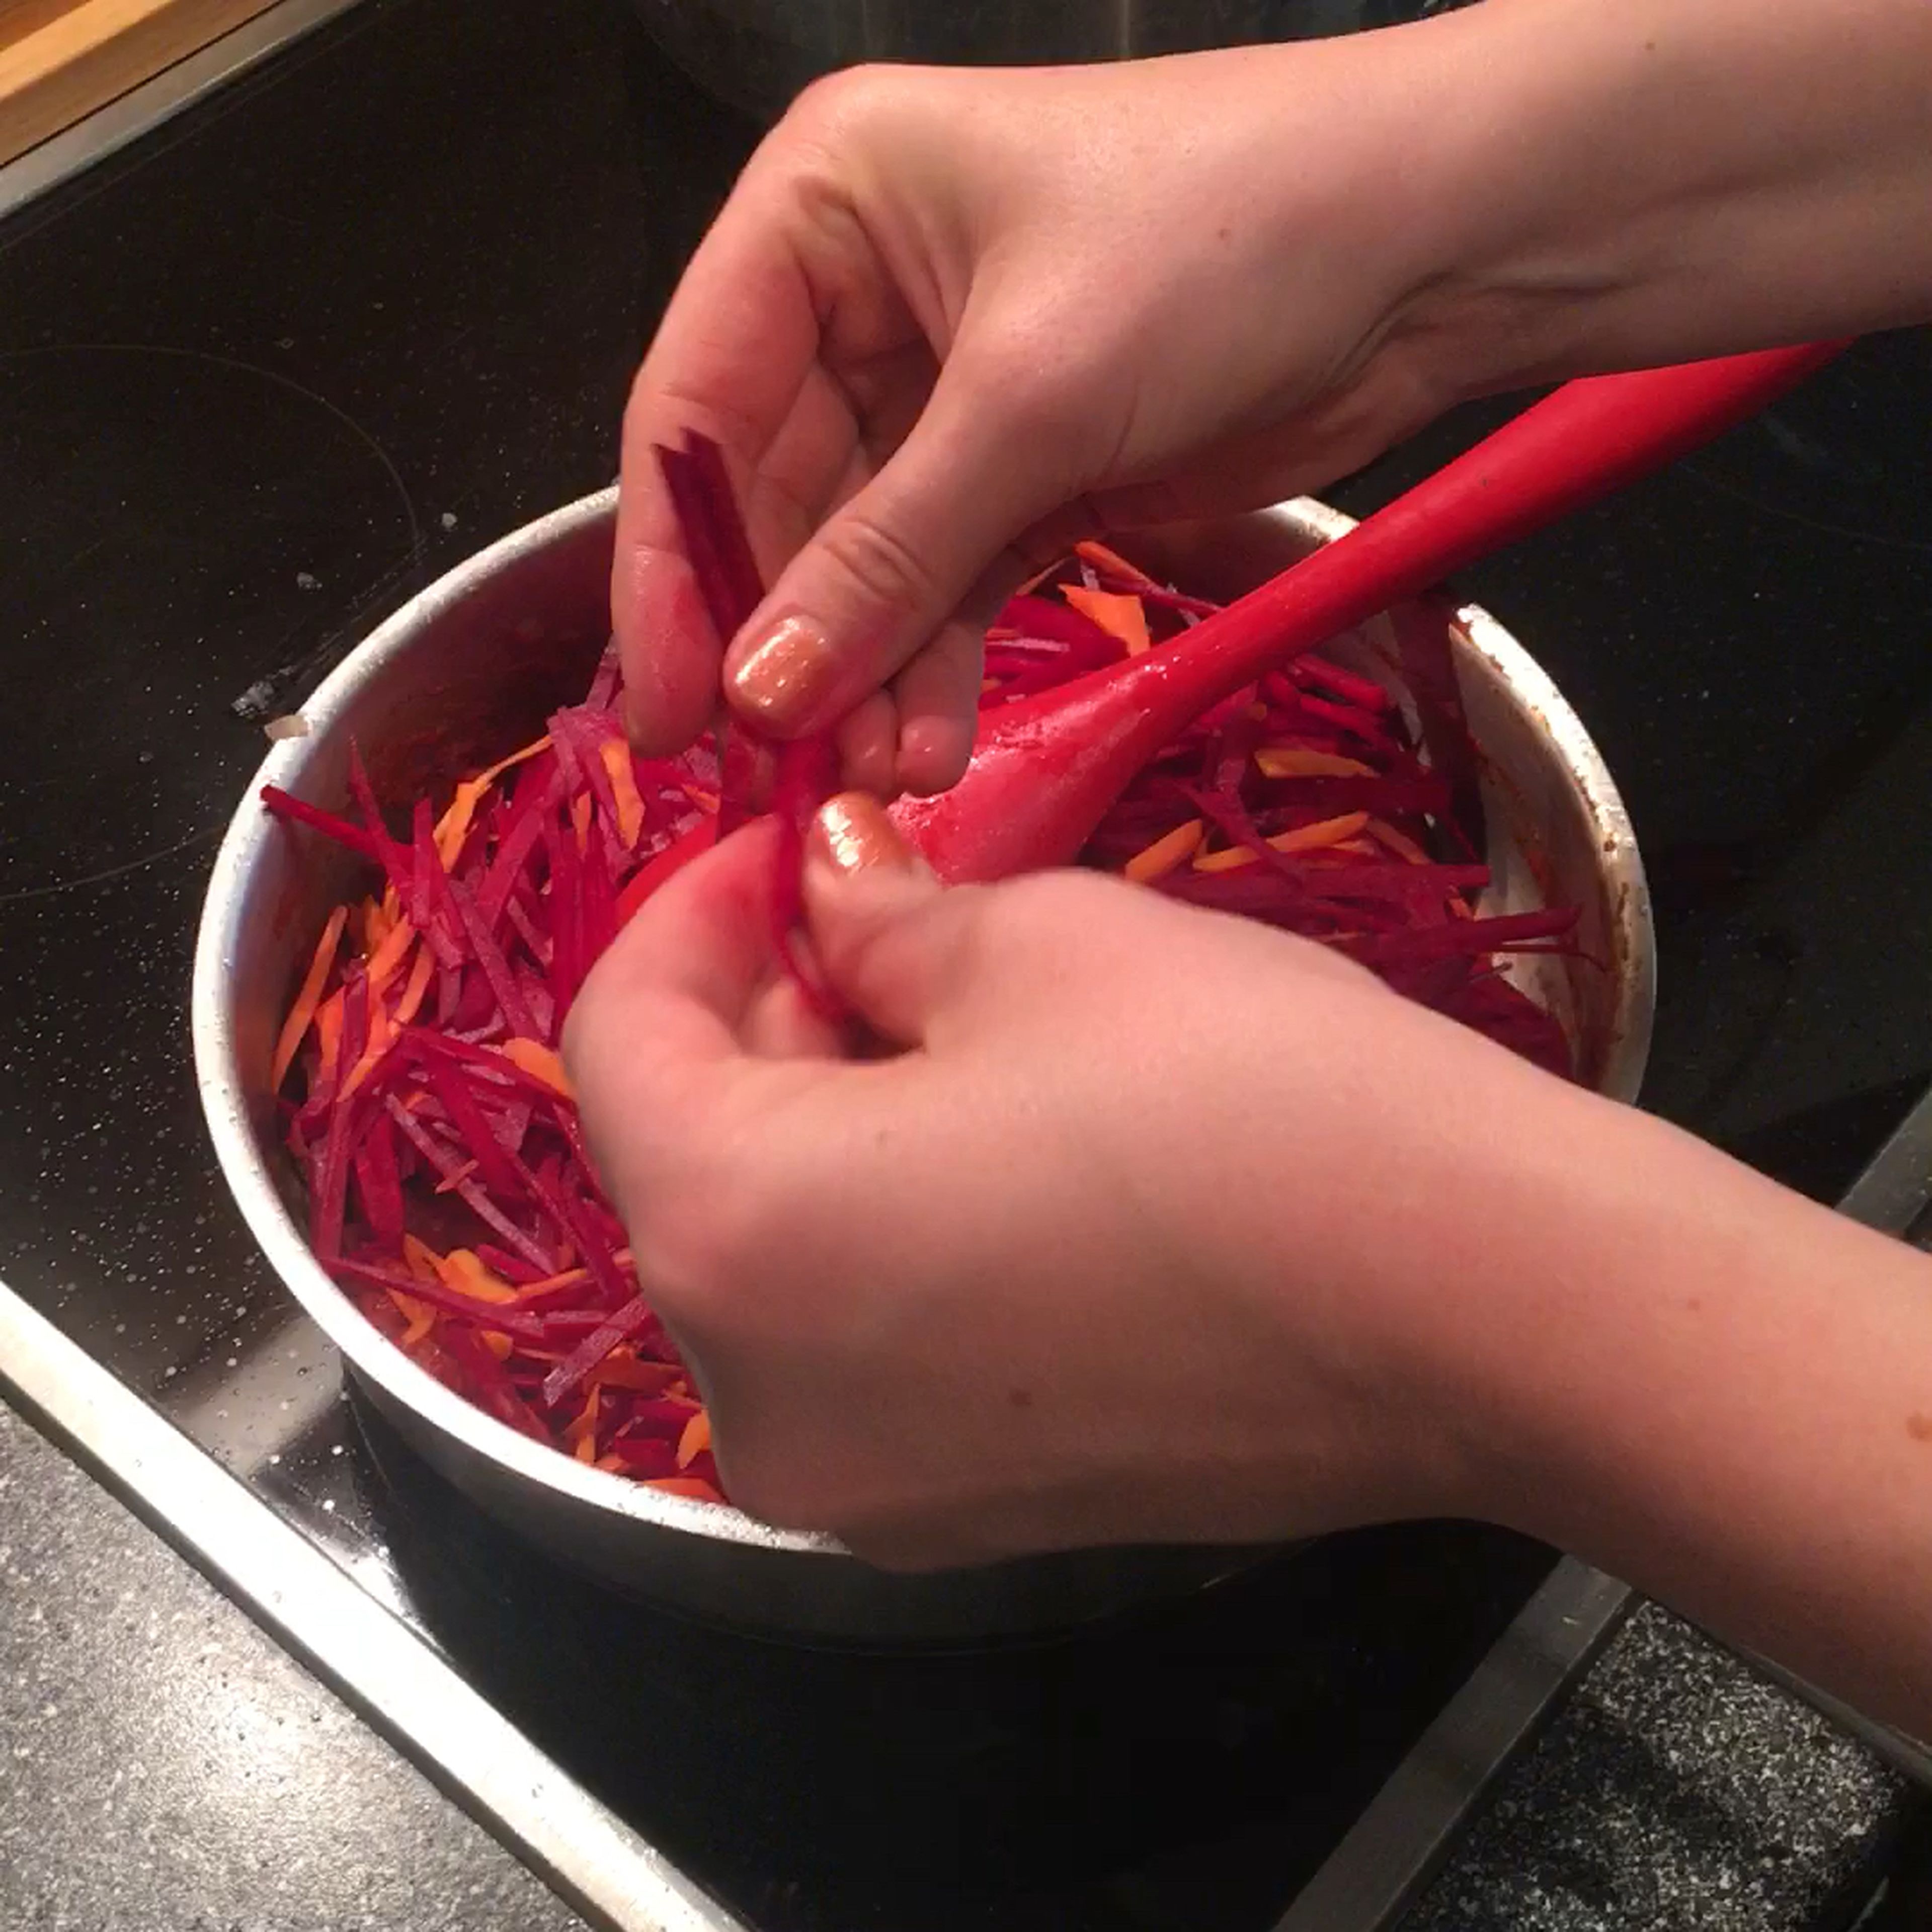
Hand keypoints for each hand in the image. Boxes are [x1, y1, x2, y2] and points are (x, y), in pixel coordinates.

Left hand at [564, 795, 1594, 1567]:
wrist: (1483, 1309)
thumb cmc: (1248, 1096)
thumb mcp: (1039, 943)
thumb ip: (874, 914)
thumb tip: (827, 883)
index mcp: (734, 1238)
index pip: (617, 1038)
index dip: (696, 908)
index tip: (797, 842)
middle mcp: (754, 1401)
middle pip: (686, 1162)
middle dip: (765, 1018)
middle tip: (882, 913)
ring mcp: (856, 1486)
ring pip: (772, 1259)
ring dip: (825, 1123)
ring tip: (956, 1025)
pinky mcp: (960, 1521)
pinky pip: (857, 1345)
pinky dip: (884, 1232)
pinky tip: (1002, 1153)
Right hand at [612, 36, 1497, 797]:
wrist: (1431, 246)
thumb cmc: (1228, 242)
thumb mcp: (1031, 400)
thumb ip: (883, 556)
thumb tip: (758, 690)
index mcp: (823, 207)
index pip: (692, 403)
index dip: (668, 565)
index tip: (668, 703)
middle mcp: (864, 295)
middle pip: (774, 499)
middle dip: (783, 639)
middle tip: (780, 765)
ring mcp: (944, 390)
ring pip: (862, 560)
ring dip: (865, 673)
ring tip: (878, 771)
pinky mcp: (1026, 467)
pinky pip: (945, 584)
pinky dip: (935, 664)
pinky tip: (929, 742)